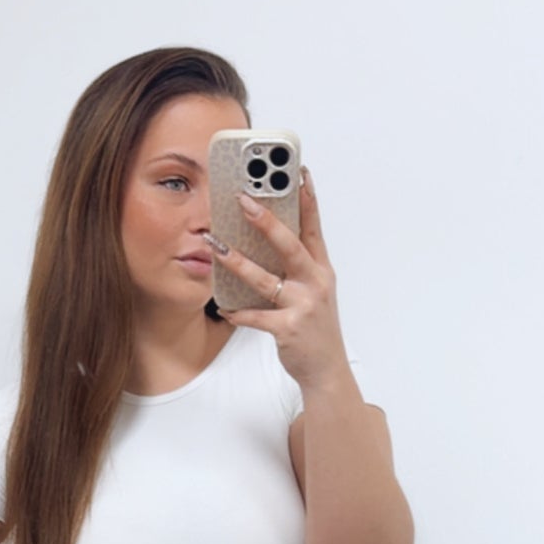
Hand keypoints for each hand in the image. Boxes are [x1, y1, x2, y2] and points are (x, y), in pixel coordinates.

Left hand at [203, 169, 349, 394]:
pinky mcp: (288, 328)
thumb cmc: (316, 329)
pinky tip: (223, 308)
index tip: (297, 173)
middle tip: (243, 201)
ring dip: (238, 263)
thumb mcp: (315, 292)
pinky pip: (256, 317)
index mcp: (321, 270)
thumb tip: (270, 241)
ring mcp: (303, 306)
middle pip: (290, 245)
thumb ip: (299, 267)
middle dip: (266, 221)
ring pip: (266, 280)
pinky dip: (238, 313)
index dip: (307, 199)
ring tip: (216, 247)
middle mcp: (315, 283)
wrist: (327, 370)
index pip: (314, 227)